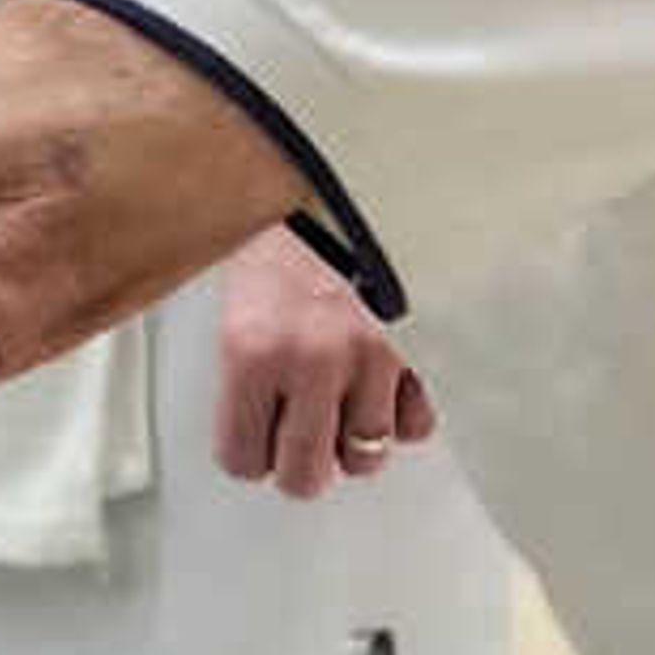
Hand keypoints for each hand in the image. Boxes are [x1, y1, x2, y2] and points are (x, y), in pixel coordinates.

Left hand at [212, 226, 435, 499]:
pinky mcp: (419, 348)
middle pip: (305, 475)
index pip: (242, 459)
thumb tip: (254, 429)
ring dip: (351, 439)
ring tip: (339, 407)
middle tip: (296, 440)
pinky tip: (380, 388)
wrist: (341, 179)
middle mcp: (313, 361)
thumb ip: (243, 369)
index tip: (252, 438)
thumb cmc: (282, 230)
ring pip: (365, 455)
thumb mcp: (235, 296)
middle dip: (298, 464)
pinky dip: (400, 414)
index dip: (248, 452)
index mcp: (253, 350)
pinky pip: (416, 422)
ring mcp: (372, 356)